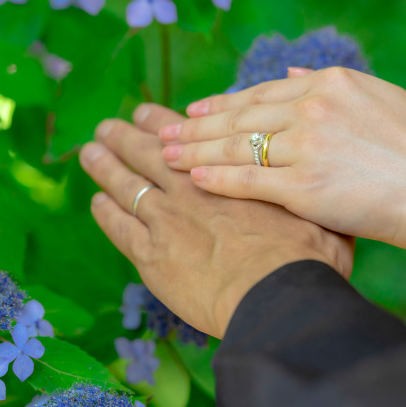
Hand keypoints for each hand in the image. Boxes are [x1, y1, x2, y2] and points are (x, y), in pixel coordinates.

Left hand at [79, 105, 353, 337]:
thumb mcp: (315, 210)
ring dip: (105, 165)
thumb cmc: (305, 255)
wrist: (278, 294)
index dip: (164, 122)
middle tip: (108, 125)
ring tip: (90, 151)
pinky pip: (120, 227)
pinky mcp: (152, 256)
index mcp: (225, 174)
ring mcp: (166, 221)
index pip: (185, 138)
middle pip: (148, 153)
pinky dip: (106, 212)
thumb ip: (300, 187)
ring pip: (126, 184)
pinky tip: (96, 202)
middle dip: (125, 135)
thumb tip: (311, 166)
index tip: (148, 112)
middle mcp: (190, 190)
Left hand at [156, 67, 405, 275]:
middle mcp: (311, 108)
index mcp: (328, 83)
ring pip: (237, 147)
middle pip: (239, 118)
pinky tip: (194, 178)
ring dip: (197, 151)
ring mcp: (306, 147)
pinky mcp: (304, 187)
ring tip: (167, 154)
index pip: (259, 94)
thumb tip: (286, 70)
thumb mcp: (380, 96)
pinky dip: (218, 178)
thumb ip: (327, 81)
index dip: (221, 104)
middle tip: (164, 131)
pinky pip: (249, 180)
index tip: (194, 111)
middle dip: (197, 126)